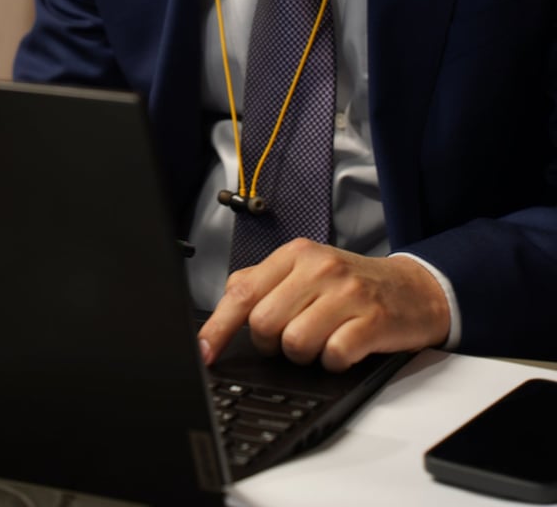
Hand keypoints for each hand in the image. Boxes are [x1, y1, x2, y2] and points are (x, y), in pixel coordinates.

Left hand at [198, 239, 450, 371]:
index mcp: (295, 254)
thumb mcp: (304, 271)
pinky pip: (333, 356)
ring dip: (304, 355)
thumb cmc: (351, 285)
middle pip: (264, 323)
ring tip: (322, 340)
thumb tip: (220, 314)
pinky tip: (344, 348)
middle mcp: (319, 267)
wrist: (412, 289)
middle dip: (271, 343)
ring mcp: (347, 292)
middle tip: (292, 337)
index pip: (242, 292)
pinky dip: (334, 362)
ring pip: (295, 343)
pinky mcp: (372, 320)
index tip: (203, 353)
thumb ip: (262, 283)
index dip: (217, 328)